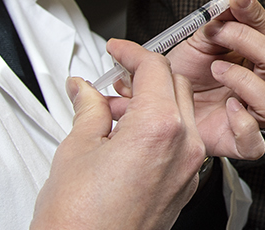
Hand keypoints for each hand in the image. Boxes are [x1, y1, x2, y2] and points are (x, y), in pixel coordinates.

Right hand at [31, 40, 204, 229]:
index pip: (155, 68)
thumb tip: (85, 90)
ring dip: (154, 103)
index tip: (117, 51)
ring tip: (114, 112)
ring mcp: (188, 170)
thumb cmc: (78, 219)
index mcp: (159, 128)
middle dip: (145, 76)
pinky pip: (182, 144)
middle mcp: (185, 147)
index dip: (132, 52)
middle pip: (175, 86)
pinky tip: (129, 137)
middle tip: (115, 78)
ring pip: (182, 114)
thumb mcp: (76, 149)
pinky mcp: (184, 188)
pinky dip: (161, 130)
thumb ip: (88, 110)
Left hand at [145, 0, 264, 158]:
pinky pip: (256, 142)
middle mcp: (261, 84)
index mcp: (256, 56)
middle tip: (217, 35)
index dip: (254, 12)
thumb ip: (217, 13)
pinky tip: (226, 108)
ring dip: (245, 82)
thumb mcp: (198, 38)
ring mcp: (253, 114)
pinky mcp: (239, 141)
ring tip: (217, 71)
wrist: (163, 108)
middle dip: (246, 41)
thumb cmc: (186, 76)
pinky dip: (242, 126)